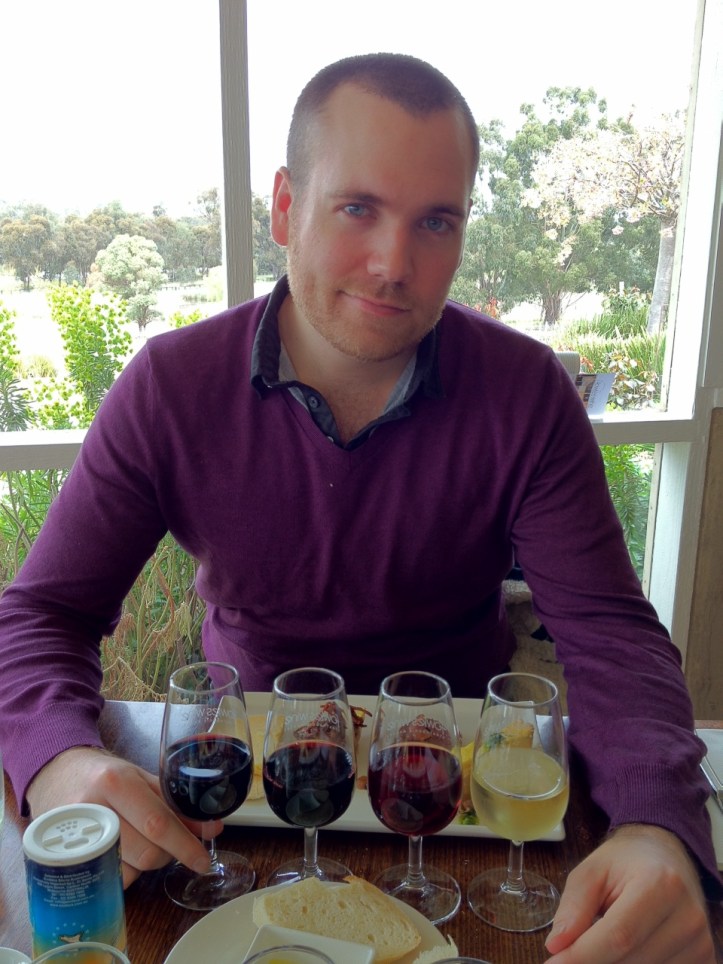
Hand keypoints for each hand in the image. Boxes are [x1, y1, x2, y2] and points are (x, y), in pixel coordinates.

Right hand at [26, 746, 219, 887]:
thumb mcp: (143, 780)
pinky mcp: (66, 858)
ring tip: (141, 842)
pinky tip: (123, 853)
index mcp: (118, 783)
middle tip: (168, 843)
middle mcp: (95, 809)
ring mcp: (76, 836)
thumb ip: (177, 806)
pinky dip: (124, 872)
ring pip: (128, 871)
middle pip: (145, 853)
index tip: (203, 861)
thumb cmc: (107, 776)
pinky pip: (107, 879)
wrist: (58, 775)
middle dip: (167, 855)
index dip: (185, 845)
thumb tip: (212, 830)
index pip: (158, 823)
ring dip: (146, 865)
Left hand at [545, 824, 715, 962]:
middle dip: (593, 961)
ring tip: (603, 938)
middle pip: (630, 960)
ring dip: (614, 963)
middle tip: (570, 952)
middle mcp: (687, 916)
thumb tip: (556, 946)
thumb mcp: (591, 871)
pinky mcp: (705, 958)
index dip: (582, 957)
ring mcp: (700, 941)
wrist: (666, 854)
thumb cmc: (626, 861)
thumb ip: (573, 907)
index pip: (618, 936)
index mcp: (660, 884)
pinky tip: (624, 951)